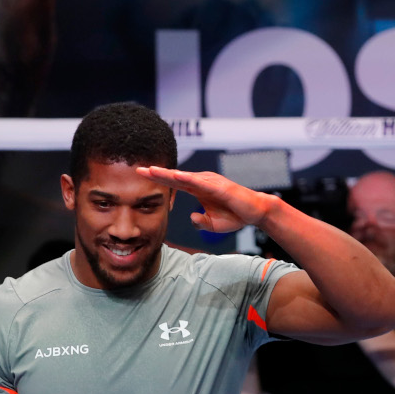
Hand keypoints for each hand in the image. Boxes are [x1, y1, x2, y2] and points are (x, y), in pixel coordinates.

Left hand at [136, 166, 274, 232]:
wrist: (255, 213)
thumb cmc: (236, 216)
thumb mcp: (213, 224)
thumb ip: (200, 222)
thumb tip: (191, 217)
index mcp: (198, 189)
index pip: (174, 182)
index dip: (158, 178)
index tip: (141, 175)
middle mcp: (202, 182)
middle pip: (175, 176)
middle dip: (157, 173)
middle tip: (138, 169)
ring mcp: (210, 182)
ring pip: (185, 176)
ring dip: (168, 174)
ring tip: (151, 171)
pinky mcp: (219, 186)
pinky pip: (200, 182)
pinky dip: (187, 178)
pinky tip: (175, 176)